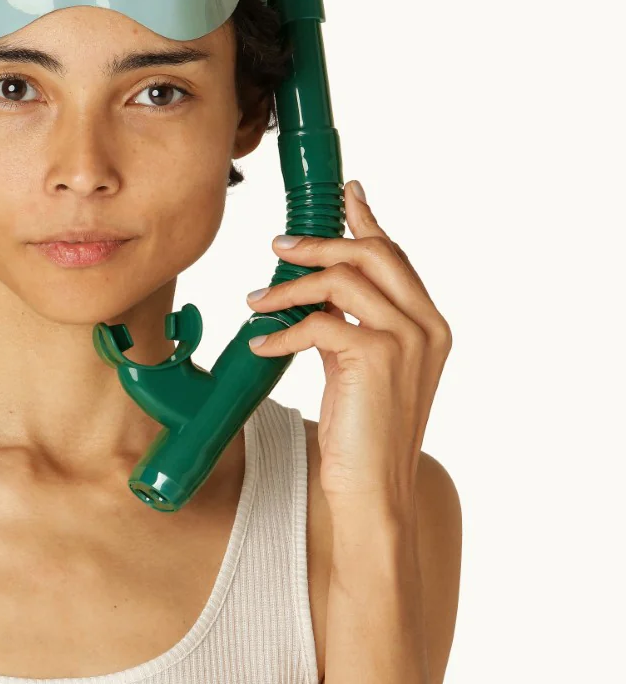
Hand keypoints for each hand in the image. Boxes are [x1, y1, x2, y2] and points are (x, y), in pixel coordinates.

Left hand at [244, 180, 451, 516]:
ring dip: (289, 287)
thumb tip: (316, 283)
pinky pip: (319, 323)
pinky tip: (260, 345)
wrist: (372, 491)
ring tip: (255, 302)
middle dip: (320, 242)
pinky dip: (282, 330)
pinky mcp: (376, 358)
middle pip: (371, 252)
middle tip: (279, 247)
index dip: (367, 219)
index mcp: (429, 323)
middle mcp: (427, 325)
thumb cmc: (361, 430)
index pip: (395, 255)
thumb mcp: (358, 363)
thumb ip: (350, 320)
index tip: (345, 192)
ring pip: (340, 280)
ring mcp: (407, 340)